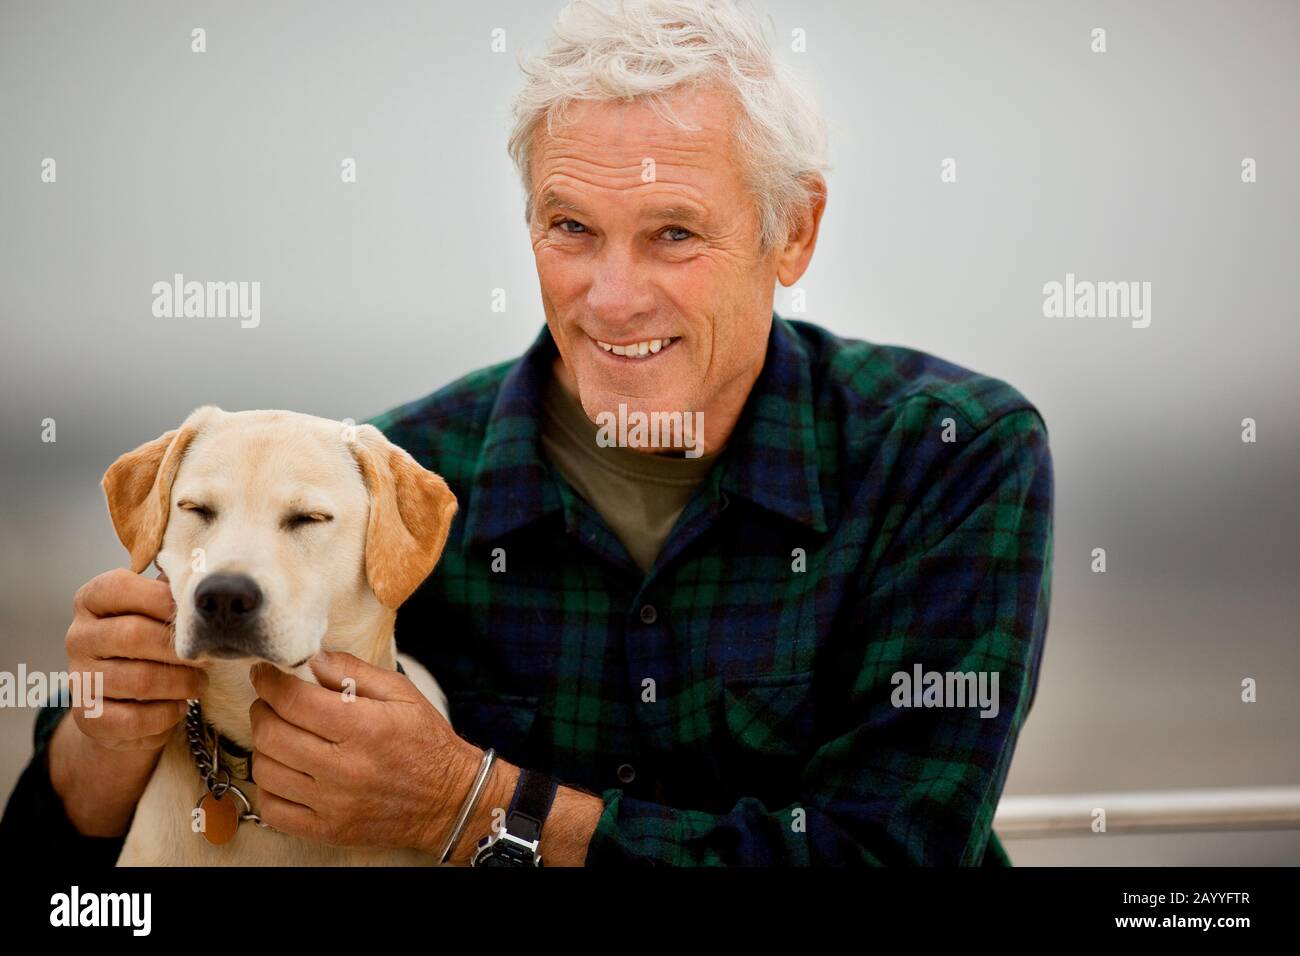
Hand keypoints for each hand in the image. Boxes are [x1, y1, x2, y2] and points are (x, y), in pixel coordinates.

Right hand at [66, 567, 208, 750]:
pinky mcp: (88, 717)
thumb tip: (202, 582)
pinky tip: (178, 707)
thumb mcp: (155, 612)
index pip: (119, 588)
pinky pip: (134, 718)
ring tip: (199, 683)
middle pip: (134, 636)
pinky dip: (166, 714)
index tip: (196, 616)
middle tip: (208, 658)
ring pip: (140, 680)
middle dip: (181, 650)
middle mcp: (79, 637)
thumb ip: (169, 594)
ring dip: (181, 684)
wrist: (126, 703)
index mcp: (92, 601)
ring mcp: (79, 679)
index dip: (163, 600)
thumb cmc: (150, 645)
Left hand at [247, 650, 480, 852]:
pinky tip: (284, 770)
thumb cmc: (424, 741)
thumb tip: (310, 656)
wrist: (448, 800)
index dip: (270, 681)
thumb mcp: (401, 692)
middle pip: (272, 735)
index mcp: (365, 728)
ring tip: (280, 734)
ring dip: (264, 746)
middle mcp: (345, 769)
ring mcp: (332, 804)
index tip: (264, 673)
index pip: (294, 701)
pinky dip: (268, 786)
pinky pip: (272, 808)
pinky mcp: (326, 831)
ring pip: (266, 771)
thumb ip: (352, 670)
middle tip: (270, 701)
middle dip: (262, 709)